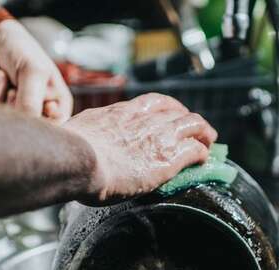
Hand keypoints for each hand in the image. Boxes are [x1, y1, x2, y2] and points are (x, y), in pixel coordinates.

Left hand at [0, 19, 72, 121]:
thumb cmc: (22, 49)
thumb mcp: (33, 72)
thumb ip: (32, 102)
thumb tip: (25, 128)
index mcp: (58, 104)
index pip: (52, 129)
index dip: (38, 121)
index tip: (31, 105)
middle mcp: (38, 110)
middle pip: (23, 125)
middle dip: (12, 102)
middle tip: (12, 86)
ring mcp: (14, 109)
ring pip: (1, 117)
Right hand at [63, 93, 217, 203]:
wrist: (78, 159)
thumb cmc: (69, 150)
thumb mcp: (79, 131)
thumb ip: (88, 132)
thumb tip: (77, 136)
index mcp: (121, 112)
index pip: (152, 102)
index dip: (166, 107)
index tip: (170, 113)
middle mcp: (144, 120)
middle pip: (176, 112)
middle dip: (188, 119)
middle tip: (194, 129)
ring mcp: (158, 136)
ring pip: (193, 125)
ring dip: (203, 132)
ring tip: (208, 140)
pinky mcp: (168, 157)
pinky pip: (194, 150)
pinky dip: (202, 153)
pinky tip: (204, 158)